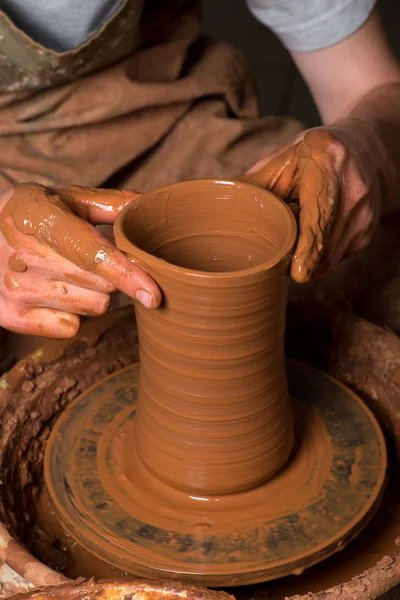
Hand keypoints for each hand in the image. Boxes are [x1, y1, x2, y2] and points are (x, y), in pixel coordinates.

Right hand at [0, 183, 160, 337]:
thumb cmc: (33, 216)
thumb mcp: (66, 199)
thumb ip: (112, 204)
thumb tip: (153, 206)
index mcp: (40, 218)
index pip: (92, 255)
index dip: (127, 275)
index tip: (153, 295)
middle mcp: (24, 257)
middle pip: (104, 286)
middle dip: (110, 276)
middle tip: (88, 259)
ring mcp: (15, 290)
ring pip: (93, 308)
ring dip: (92, 295)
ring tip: (66, 273)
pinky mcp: (12, 317)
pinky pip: (72, 327)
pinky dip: (72, 315)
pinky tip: (52, 293)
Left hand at [242, 118, 393, 282]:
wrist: (365, 150)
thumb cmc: (313, 157)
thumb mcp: (281, 162)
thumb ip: (254, 188)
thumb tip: (219, 215)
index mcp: (328, 162)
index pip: (320, 214)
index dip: (309, 247)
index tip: (298, 273)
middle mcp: (354, 190)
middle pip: (324, 243)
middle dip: (296, 256)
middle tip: (276, 252)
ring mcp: (366, 215)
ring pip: (328, 257)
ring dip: (305, 254)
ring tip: (300, 227)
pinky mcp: (368, 234)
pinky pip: (334, 258)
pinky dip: (318, 252)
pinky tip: (316, 229)